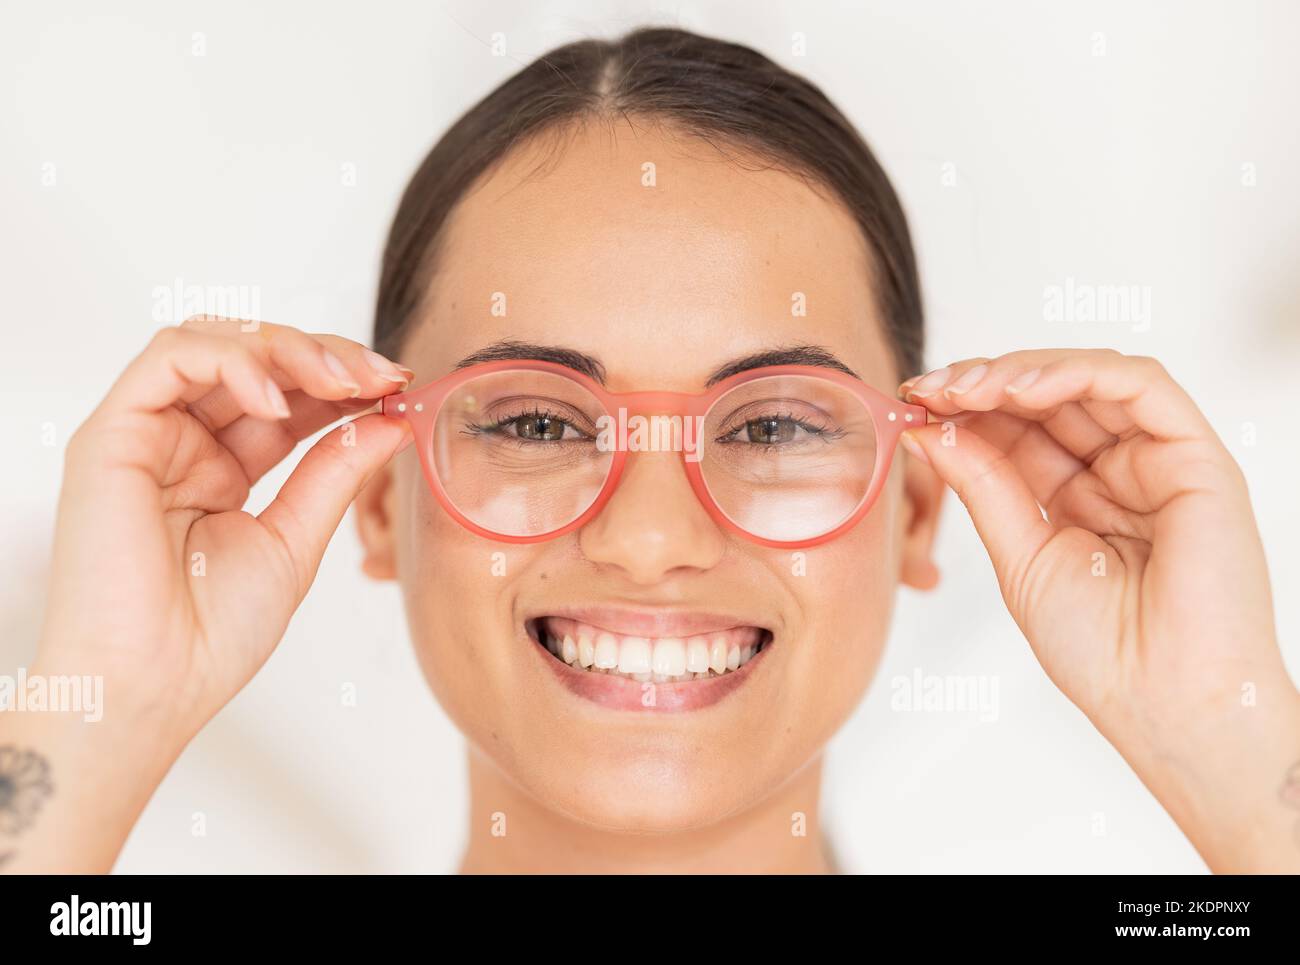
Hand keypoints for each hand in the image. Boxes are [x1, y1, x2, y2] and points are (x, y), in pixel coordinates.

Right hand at [38, 317, 413, 743]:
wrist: (153, 685)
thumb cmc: (211, 634)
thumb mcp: (295, 540)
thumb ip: (336, 472)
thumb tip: (391, 420)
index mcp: (224, 468)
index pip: (288, 397)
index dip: (344, 382)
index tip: (398, 386)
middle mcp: (183, 441)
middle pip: (257, 358)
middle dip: (327, 356)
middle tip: (382, 376)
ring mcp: (147, 433)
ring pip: (216, 340)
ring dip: (288, 350)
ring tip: (341, 383)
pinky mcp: (112, 432)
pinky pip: (170, 357)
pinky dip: (232, 362)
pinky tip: (278, 401)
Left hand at [897, 348, 1299, 869]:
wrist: (1163, 701)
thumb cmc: (1102, 651)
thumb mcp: (1019, 555)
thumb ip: (982, 485)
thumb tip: (927, 431)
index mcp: (1076, 496)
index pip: (1018, 427)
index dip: (965, 407)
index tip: (913, 403)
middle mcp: (1119, 470)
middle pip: (1048, 395)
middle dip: (981, 383)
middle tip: (928, 389)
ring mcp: (1158, 459)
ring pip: (1089, 378)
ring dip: (1019, 371)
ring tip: (963, 388)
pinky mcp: (1196, 456)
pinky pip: (1140, 385)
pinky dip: (1077, 373)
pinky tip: (1020, 389)